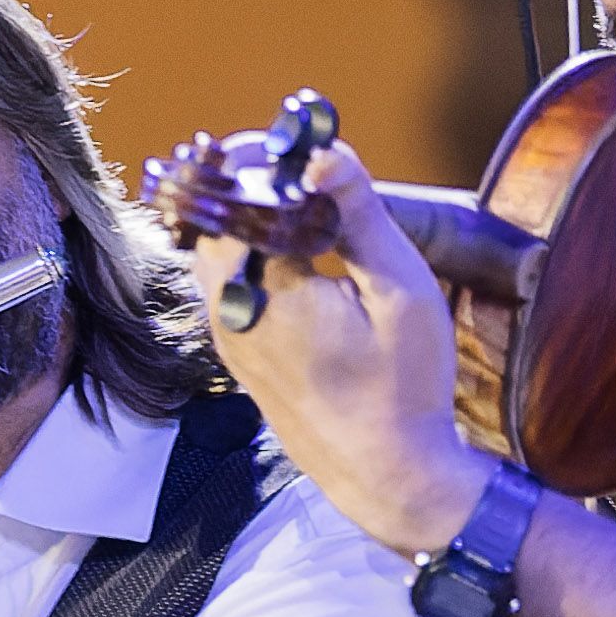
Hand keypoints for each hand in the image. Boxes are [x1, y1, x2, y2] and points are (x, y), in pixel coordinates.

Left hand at [188, 141, 493, 556]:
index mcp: (266, 294)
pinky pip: (224, 284)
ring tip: (291, 193)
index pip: (241, 200)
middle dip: (245, 181)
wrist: (388, 476)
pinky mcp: (237, 355)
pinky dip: (246, 252)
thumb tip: (326, 151)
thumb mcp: (400, 294)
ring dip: (243, 217)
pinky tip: (289, 245)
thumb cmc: (404, 389)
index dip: (263, 159)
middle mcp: (230, 314)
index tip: (297, 140)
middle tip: (289, 156)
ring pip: (211, 253)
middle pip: (212, 221)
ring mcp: (227, 338)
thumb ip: (360, 218)